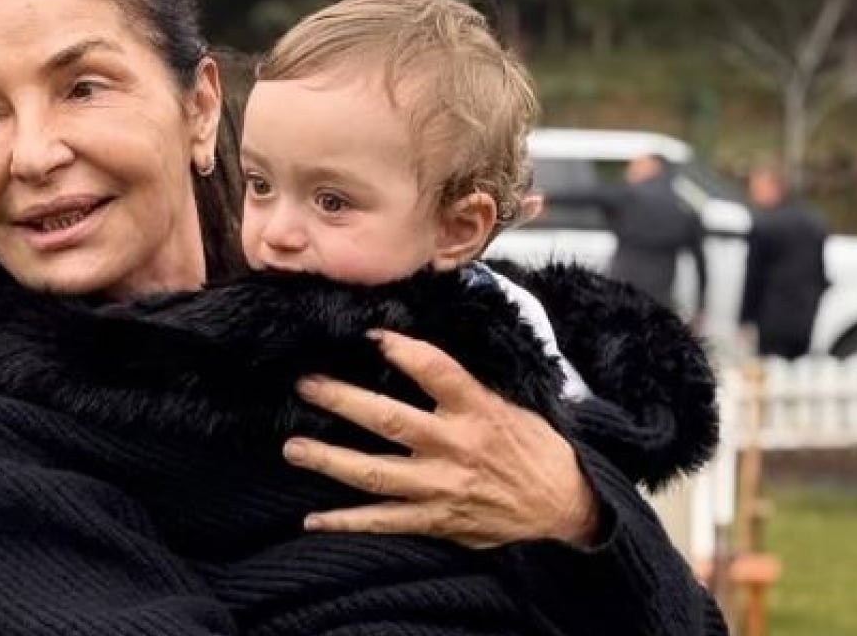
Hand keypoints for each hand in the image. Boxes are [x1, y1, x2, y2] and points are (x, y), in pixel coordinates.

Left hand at [282, 329, 597, 548]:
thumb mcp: (507, 403)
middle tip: (305, 385)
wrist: (563, 504)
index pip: (435, 369)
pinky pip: (385, 523)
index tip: (369, 333)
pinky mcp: (438, 520)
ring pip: (376, 474)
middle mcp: (456, 446)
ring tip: (293, 448)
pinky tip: (312, 520)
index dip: (401, 349)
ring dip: (330, 460)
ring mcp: (443, 486)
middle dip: (342, 400)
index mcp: (477, 409)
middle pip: (389, 420)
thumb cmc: (532, 446)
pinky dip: (347, 522)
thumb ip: (461, 386)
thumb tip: (410, 354)